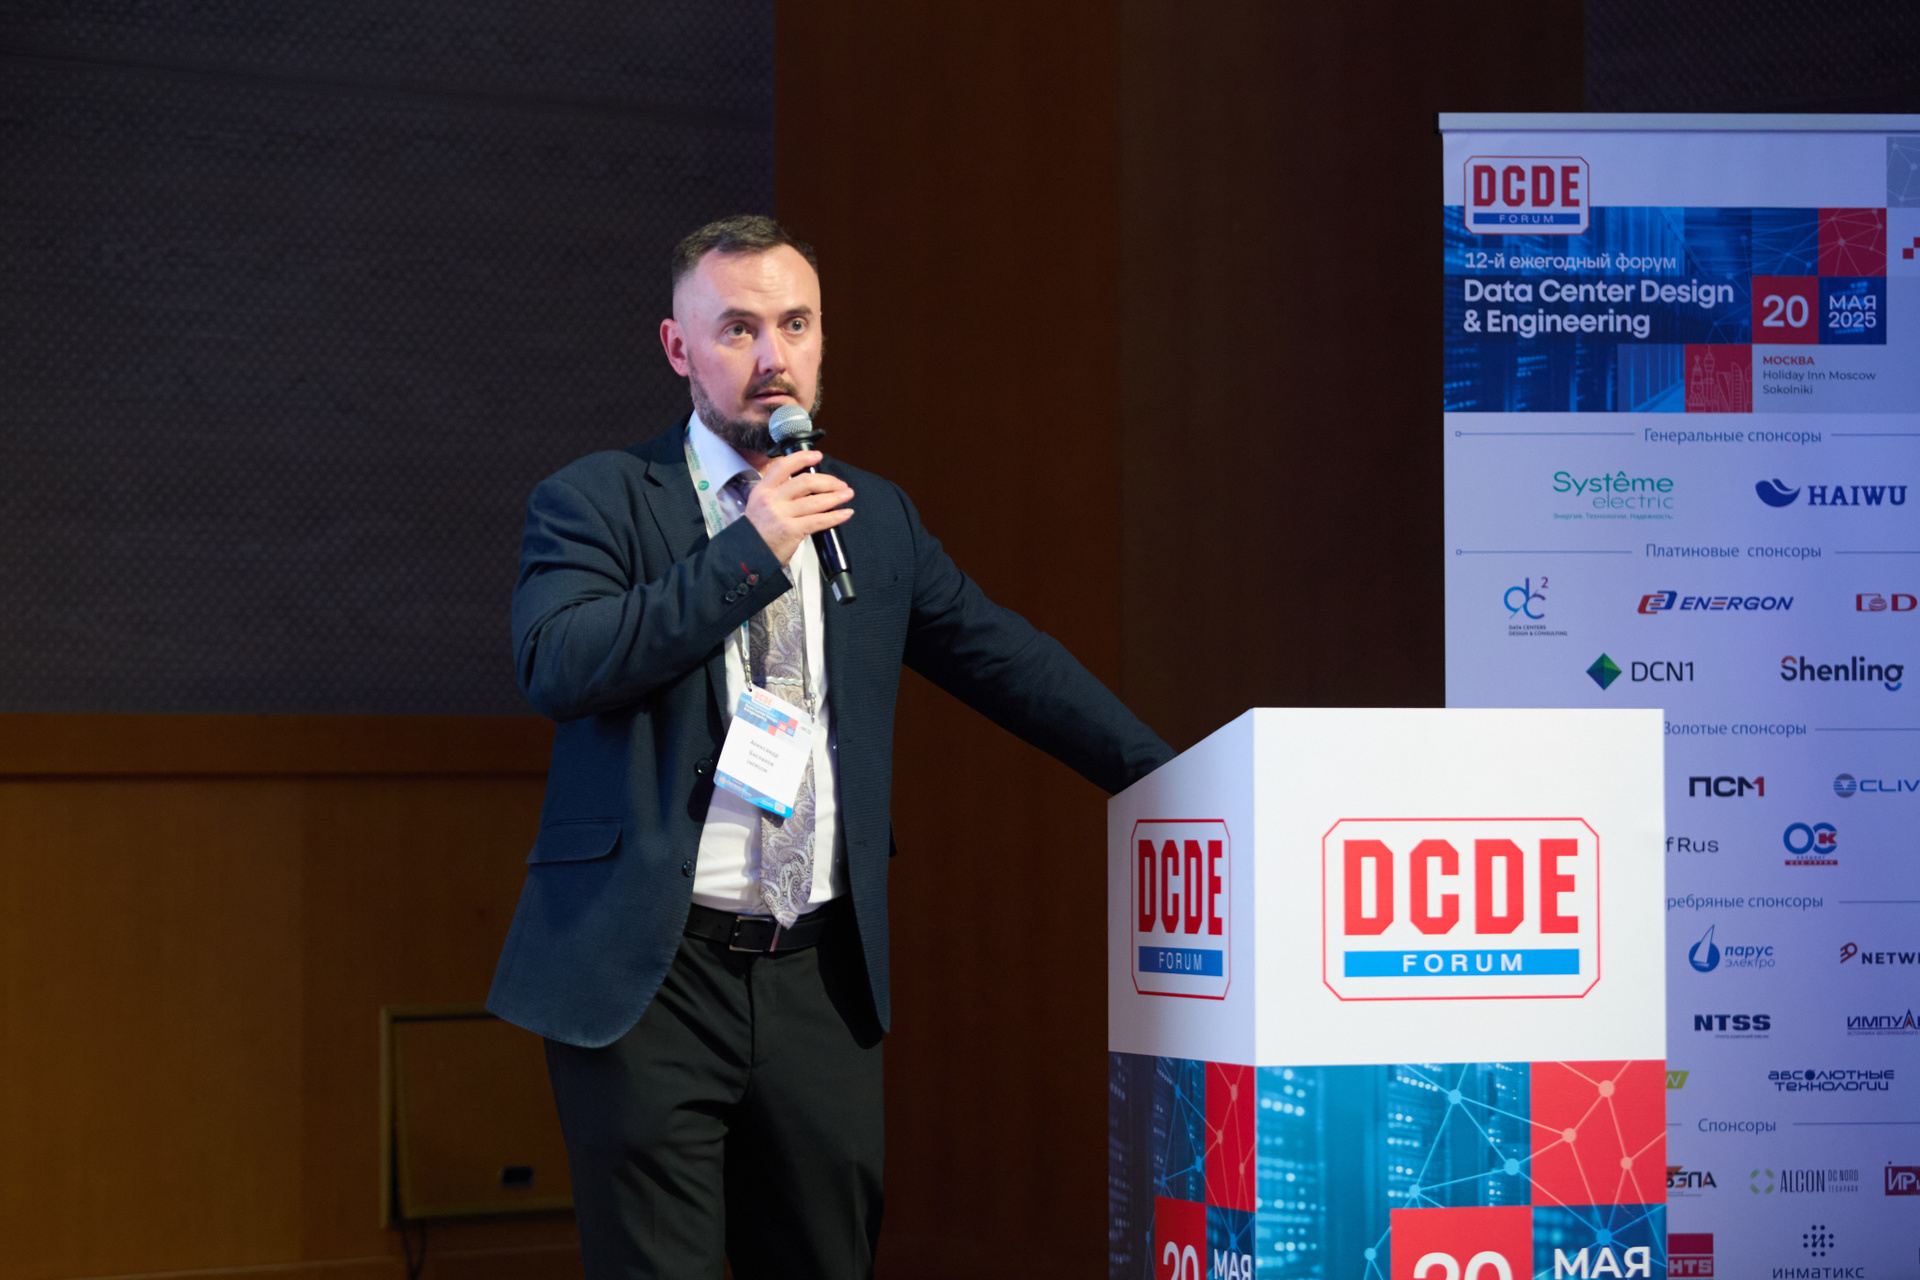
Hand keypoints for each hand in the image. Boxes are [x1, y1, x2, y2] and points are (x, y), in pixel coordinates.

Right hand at [743, 450, 852, 564]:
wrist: (748, 555)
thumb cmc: (758, 532)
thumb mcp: (761, 506)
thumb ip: (780, 494)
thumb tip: (809, 487)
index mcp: (763, 490)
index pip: (783, 466)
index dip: (802, 458)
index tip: (817, 456)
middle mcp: (771, 499)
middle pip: (805, 482)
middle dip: (828, 481)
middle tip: (840, 484)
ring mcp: (780, 514)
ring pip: (815, 501)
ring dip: (836, 496)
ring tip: (847, 495)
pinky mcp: (790, 530)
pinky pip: (818, 520)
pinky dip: (835, 516)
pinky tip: (845, 513)